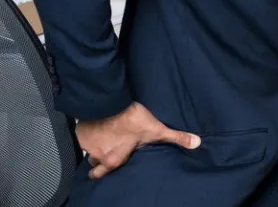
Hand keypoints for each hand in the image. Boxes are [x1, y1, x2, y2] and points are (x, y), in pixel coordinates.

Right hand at [76, 102, 200, 178]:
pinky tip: (96, 124)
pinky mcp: (81, 130)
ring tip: (103, 135)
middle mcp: (98, 155)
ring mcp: (88, 143)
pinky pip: (81, 136)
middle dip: (99, 158)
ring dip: (94, 144)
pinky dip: (87, 132)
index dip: (100, 174)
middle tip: (108, 149)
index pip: (99, 175)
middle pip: (95, 162)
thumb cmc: (133, 119)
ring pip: (89, 149)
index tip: (102, 172)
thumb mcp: (157, 129)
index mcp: (113, 160)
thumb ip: (176, 138)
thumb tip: (196, 143)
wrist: (111, 101)